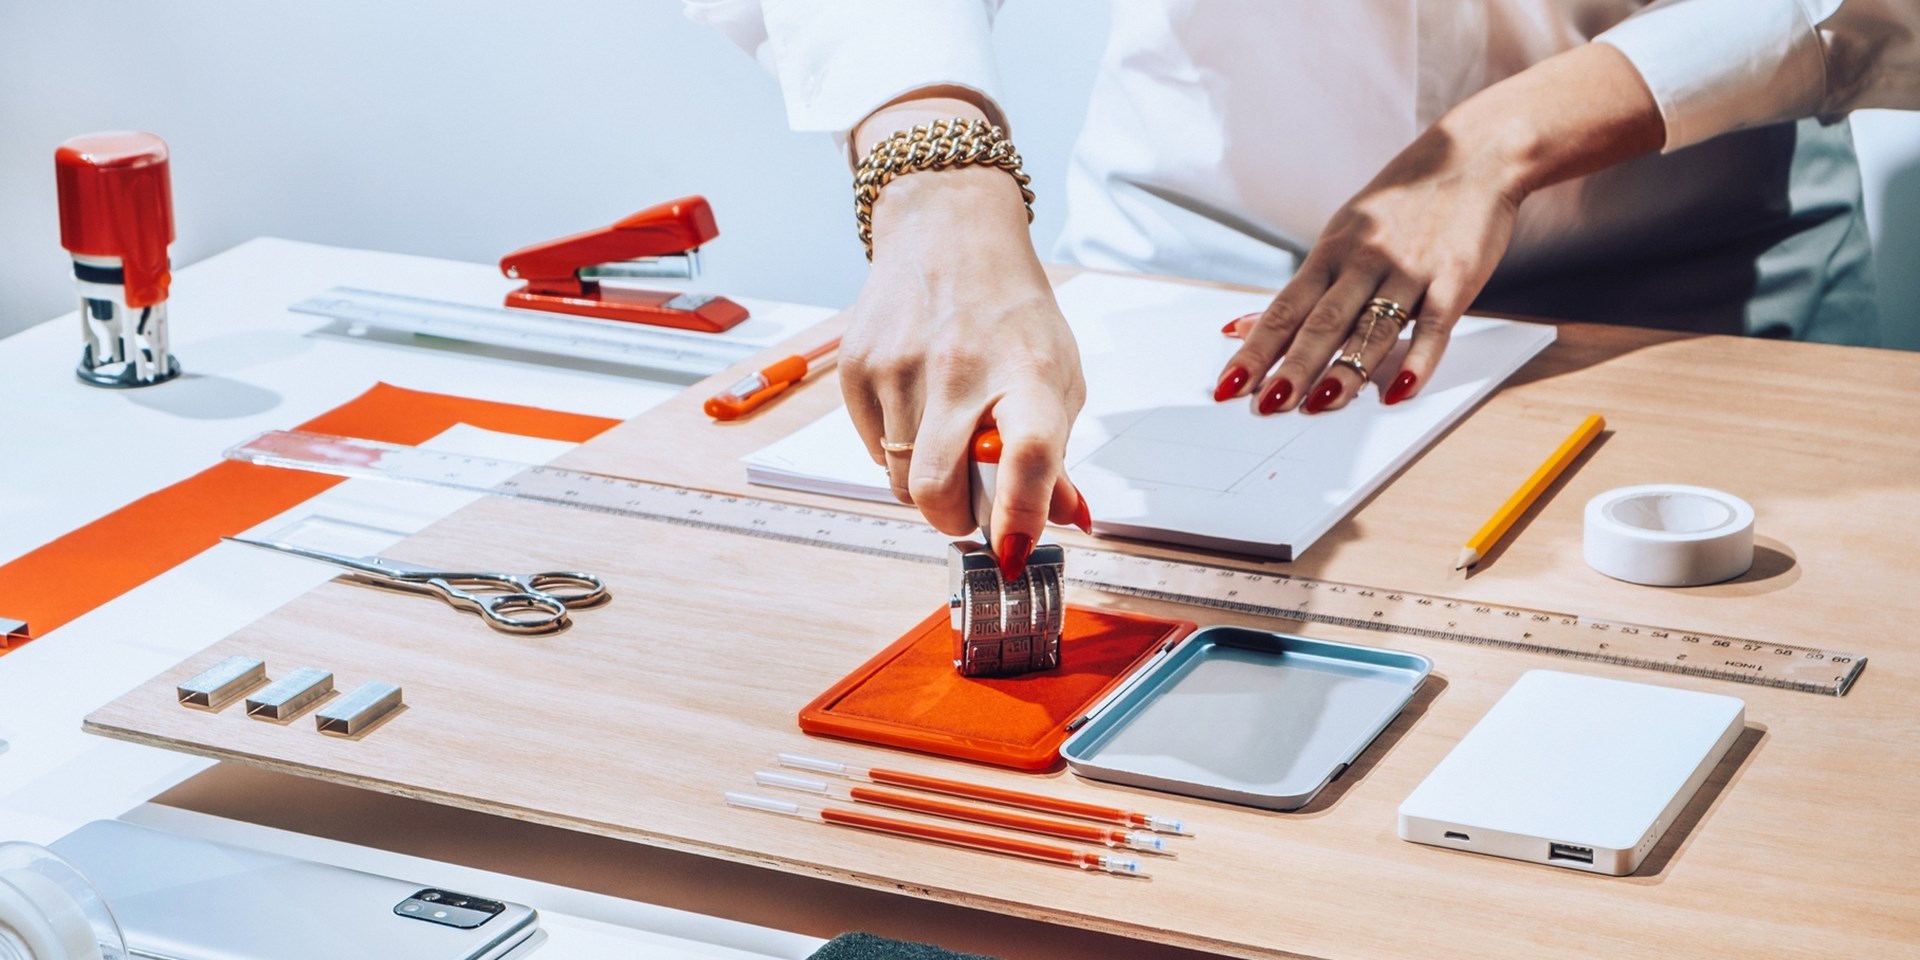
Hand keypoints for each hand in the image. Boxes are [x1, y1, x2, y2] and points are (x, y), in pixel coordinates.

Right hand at [839, 103, 1089, 577]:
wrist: (945, 231)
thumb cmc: (1008, 309)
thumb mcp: (1056, 371)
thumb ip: (1055, 453)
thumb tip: (1066, 518)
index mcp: (1028, 369)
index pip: (1027, 454)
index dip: (1019, 515)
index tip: (1013, 547)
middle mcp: (959, 367)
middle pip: (937, 488)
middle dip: (954, 518)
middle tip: (973, 506)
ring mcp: (899, 366)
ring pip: (900, 481)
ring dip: (926, 481)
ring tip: (946, 434)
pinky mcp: (857, 367)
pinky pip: (872, 451)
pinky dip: (895, 450)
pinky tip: (916, 405)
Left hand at [1218, 126, 1520, 414]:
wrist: (1475, 156)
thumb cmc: (1402, 204)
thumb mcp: (1342, 234)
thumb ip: (1301, 289)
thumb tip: (1240, 328)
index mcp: (1331, 252)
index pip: (1284, 308)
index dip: (1256, 348)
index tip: (1229, 384)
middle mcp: (1365, 260)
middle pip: (1323, 322)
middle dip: (1294, 365)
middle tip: (1269, 405)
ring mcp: (1411, 269)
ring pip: (1373, 327)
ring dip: (1348, 369)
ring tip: (1322, 405)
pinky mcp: (1455, 278)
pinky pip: (1434, 325)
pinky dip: (1418, 359)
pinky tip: (1400, 391)